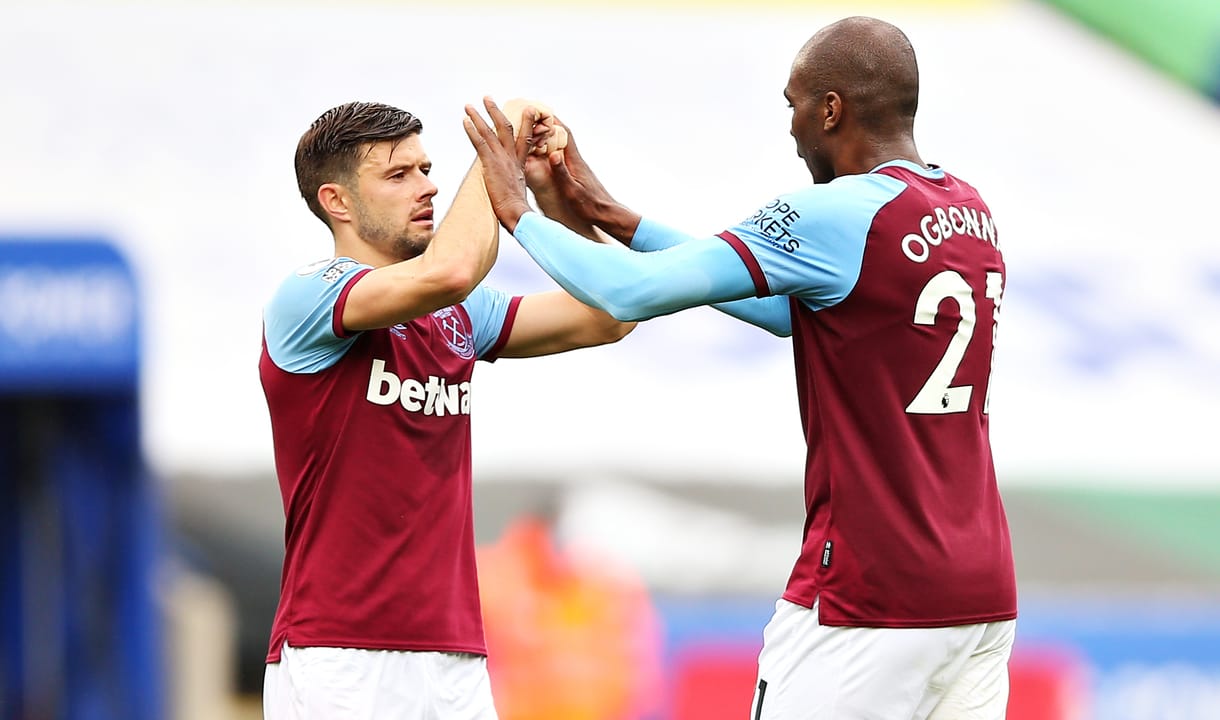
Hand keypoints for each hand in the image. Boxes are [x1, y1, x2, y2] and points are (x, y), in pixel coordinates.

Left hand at [463, 97, 535, 232]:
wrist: (519, 215)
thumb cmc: (519, 211)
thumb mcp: (520, 195)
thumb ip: (516, 189)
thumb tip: (514, 195)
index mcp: (520, 165)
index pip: (525, 139)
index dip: (526, 123)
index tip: (527, 110)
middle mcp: (512, 158)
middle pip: (507, 127)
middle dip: (496, 111)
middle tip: (488, 99)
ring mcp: (502, 159)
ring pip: (490, 131)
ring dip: (478, 116)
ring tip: (469, 105)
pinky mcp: (491, 164)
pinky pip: (480, 142)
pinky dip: (472, 130)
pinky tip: (464, 121)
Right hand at [543, 128, 639, 243]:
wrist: (606, 214)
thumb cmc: (590, 206)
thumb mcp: (572, 190)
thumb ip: (562, 172)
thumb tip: (553, 153)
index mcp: (575, 162)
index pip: (565, 133)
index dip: (553, 120)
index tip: (539, 111)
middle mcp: (576, 160)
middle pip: (562, 135)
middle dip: (548, 125)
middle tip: (532, 118)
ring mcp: (577, 166)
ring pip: (562, 145)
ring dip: (550, 137)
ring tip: (534, 133)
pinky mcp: (576, 173)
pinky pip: (562, 156)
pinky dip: (552, 149)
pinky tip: (544, 154)